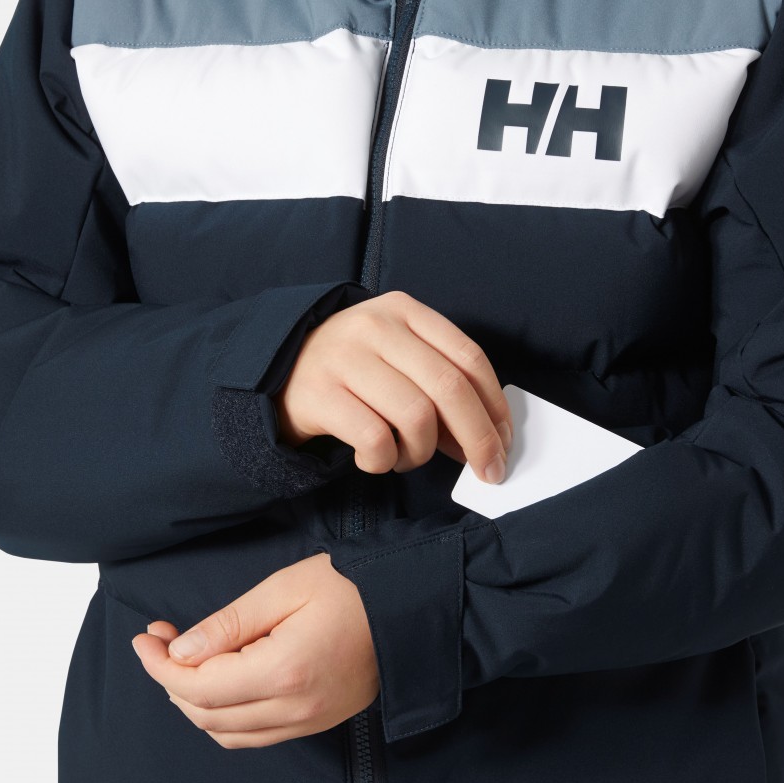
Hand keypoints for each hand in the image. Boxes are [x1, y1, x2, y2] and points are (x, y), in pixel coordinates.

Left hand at [130, 553, 378, 748]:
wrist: (407, 602)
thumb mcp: (285, 588)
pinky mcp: (317, 720)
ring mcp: (309, 720)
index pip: (200, 685)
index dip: (162, 665)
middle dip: (173, 680)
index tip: (147, 638)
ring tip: (186, 662)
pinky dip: (226, 717)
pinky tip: (222, 684)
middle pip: (207, 715)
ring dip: (196, 702)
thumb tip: (181, 651)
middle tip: (163, 641)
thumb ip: (229, 624)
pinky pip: (256, 736)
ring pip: (228, 734)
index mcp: (284, 670)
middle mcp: (295, 707)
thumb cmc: (351, 584)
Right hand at [275, 290, 512, 483]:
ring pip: (415, 417)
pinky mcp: (319, 394)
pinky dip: (385, 461)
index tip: (504, 441)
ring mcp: (345, 358)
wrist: (279, 370)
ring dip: (422, 452)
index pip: (468, 357)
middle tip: (487, 471)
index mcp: (404, 311)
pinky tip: (375, 459)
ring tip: (407, 457)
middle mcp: (375, 327)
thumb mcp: (398, 359)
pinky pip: (375, 440)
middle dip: (478, 438)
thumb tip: (486, 440)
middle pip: (449, 388)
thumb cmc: (354, 371)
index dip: (494, 405)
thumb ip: (439, 388)